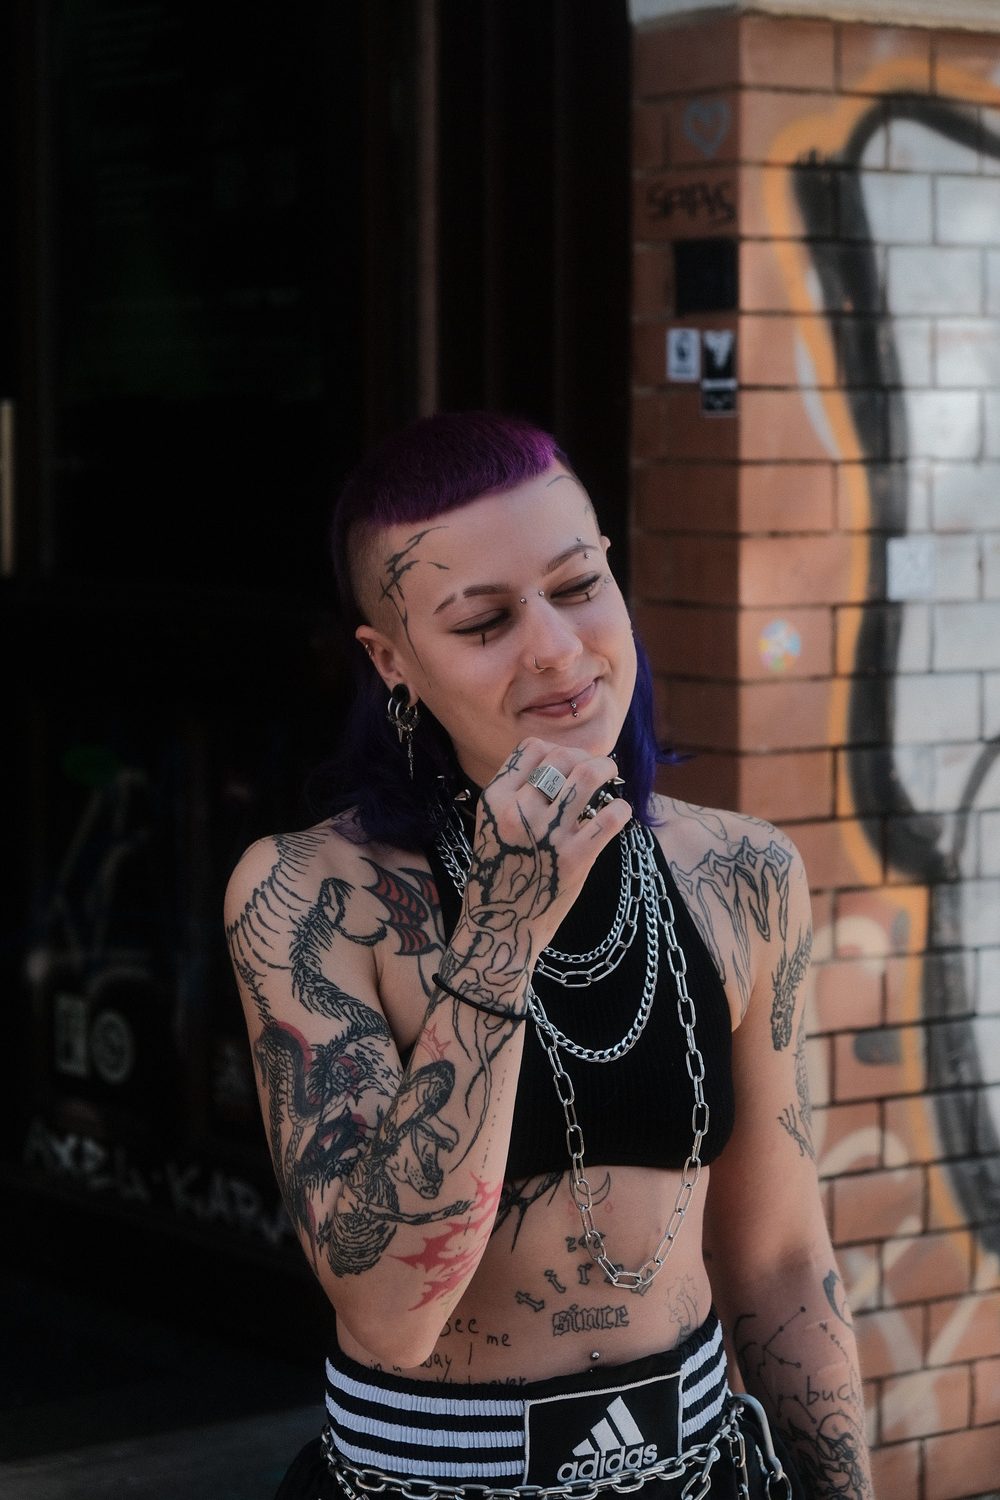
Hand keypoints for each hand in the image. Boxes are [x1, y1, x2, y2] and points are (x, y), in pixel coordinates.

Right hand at [457, 738, 632, 970]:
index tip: (570, 762)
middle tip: (597, 770)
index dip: (558, 749)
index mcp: (494, 800)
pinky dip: (620, 809)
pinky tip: (618, 813)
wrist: (499, 929)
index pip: (532, 748)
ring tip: (612, 777)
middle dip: (586, 758)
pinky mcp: (575, 858)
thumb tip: (562, 764)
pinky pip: (610, 817)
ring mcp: (547, 834)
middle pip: (563, 757)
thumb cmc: (499, 876)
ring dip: (607, 770)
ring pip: (588, 776)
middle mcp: (518, 812)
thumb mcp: (492, 827)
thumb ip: (517, 796)